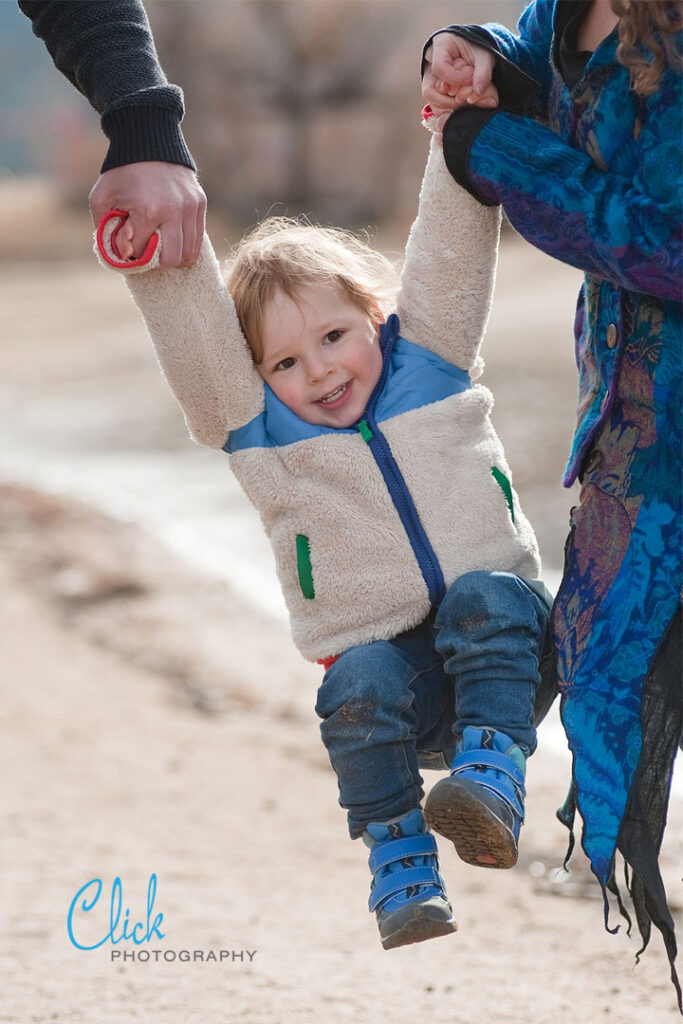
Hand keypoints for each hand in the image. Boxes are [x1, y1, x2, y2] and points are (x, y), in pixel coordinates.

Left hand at [89, 162, 206, 267]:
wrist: (149, 140)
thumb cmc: (122, 172)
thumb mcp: (101, 198)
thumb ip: (105, 229)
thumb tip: (122, 256)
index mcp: (148, 211)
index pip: (143, 253)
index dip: (133, 253)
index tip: (128, 244)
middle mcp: (174, 212)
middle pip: (171, 260)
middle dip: (157, 262)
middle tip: (149, 252)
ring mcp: (190, 208)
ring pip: (189, 254)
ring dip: (174, 257)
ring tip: (162, 249)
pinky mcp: (200, 204)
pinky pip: (198, 240)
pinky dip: (187, 247)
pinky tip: (174, 241)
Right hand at [422, 33, 497, 113]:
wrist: (476, 52)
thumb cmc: (478, 49)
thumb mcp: (485, 55)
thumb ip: (484, 72)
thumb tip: (478, 92)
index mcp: (440, 46)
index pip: (439, 68)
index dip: (455, 79)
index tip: (471, 80)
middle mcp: (430, 65)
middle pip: (431, 90)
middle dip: (452, 98)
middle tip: (470, 95)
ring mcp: (431, 82)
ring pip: (432, 103)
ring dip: (451, 107)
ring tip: (469, 102)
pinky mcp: (435, 94)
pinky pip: (437, 109)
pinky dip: (451, 112)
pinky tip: (465, 110)